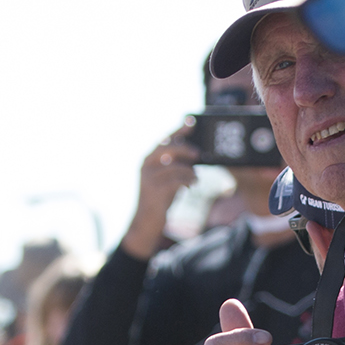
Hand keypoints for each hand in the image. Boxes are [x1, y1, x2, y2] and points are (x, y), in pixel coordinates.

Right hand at [124, 125, 198, 259]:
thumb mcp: (167, 178)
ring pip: (176, 166)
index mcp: (148, 159)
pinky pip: (177, 181)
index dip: (178, 130)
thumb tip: (194, 152)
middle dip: (186, 150)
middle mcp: (146, 165)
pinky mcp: (155, 191)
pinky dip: (188, 181)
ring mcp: (149, 178)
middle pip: (169, 149)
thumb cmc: (160, 198)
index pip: (164, 139)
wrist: (146, 222)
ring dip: (190, 172)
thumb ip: (176, 165)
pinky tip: (191, 186)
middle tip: (198, 154)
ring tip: (195, 179)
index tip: (191, 122)